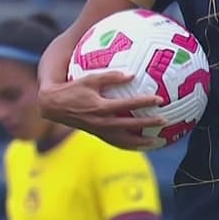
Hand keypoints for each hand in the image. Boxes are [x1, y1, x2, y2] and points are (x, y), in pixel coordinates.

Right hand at [38, 71, 167, 150]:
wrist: (53, 106)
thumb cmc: (72, 87)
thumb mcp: (89, 78)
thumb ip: (110, 76)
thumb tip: (132, 74)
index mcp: (100, 107)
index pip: (127, 105)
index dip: (143, 102)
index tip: (159, 99)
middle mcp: (101, 122)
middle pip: (129, 126)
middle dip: (148, 124)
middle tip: (165, 121)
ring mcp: (99, 131)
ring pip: (123, 140)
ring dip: (140, 142)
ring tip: (157, 142)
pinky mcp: (97, 134)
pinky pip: (116, 142)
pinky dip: (129, 145)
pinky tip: (140, 144)